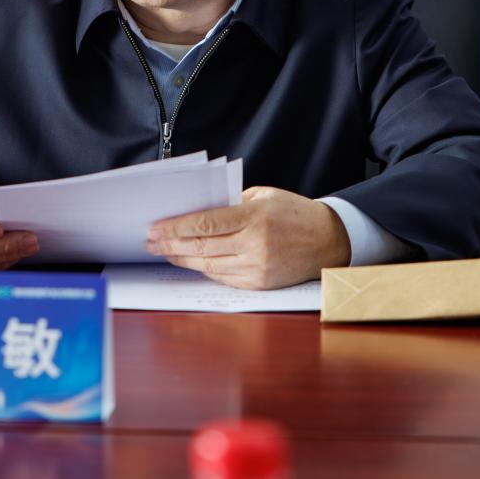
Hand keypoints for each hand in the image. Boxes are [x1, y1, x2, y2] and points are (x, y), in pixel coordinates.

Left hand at [145, 187, 351, 289]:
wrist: (328, 241)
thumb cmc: (295, 213)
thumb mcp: (264, 195)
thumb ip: (232, 203)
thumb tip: (196, 212)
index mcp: (254, 217)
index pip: (205, 223)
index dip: (176, 227)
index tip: (155, 227)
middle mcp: (254, 244)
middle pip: (201, 247)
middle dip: (170, 244)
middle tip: (150, 241)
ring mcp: (257, 267)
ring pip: (208, 265)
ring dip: (181, 259)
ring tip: (164, 252)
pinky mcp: (259, 284)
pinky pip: (222, 277)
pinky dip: (203, 269)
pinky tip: (189, 262)